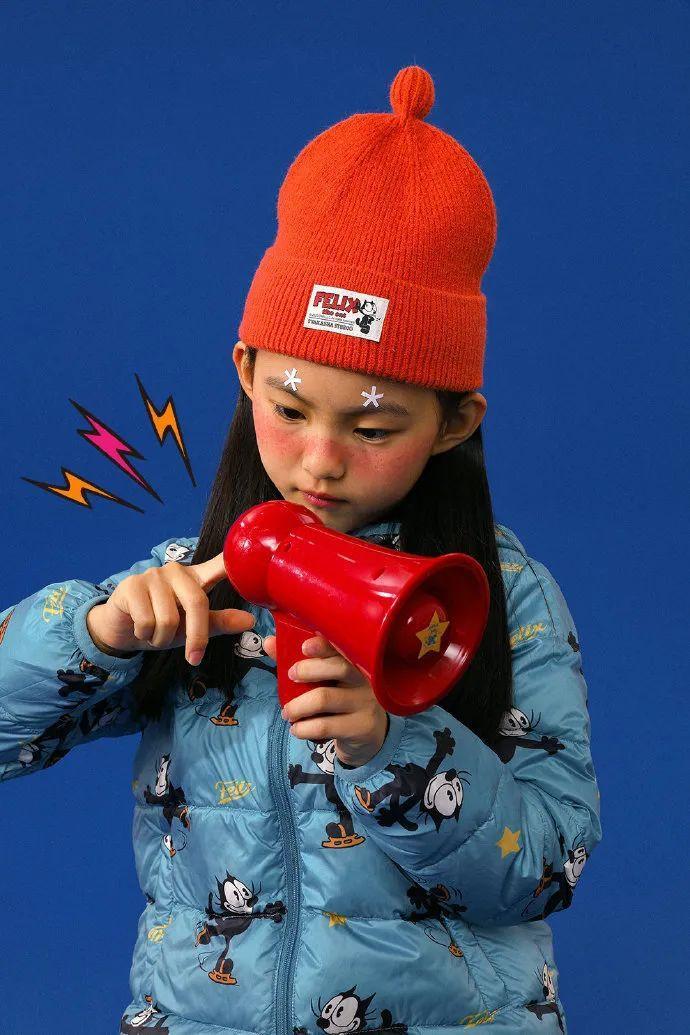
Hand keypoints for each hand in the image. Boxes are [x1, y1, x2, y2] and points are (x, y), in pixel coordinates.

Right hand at [86, 552, 254, 664]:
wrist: (122, 629)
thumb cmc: (162, 625)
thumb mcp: (193, 627)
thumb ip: (219, 622)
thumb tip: (249, 621)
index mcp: (196, 578)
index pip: (219, 565)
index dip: (234, 561)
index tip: (256, 554)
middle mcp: (177, 571)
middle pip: (197, 602)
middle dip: (196, 637)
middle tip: (193, 658)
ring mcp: (153, 575)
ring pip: (169, 618)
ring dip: (163, 638)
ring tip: (157, 634)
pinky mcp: (132, 585)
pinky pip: (147, 621)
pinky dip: (146, 635)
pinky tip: (140, 628)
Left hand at [263, 634, 388, 767]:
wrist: (368, 735)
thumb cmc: (340, 698)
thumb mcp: (324, 680)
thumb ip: (297, 660)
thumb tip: (269, 642)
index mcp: (355, 662)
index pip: (342, 648)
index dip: (323, 646)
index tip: (304, 647)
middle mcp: (365, 679)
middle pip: (339, 668)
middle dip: (308, 670)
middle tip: (290, 677)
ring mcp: (365, 703)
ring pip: (325, 698)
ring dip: (298, 706)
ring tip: (287, 713)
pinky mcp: (361, 727)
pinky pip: (325, 725)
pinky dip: (304, 728)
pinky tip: (297, 729)